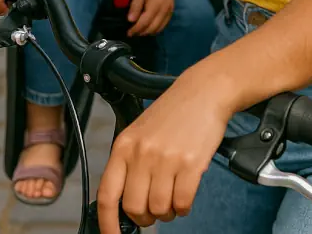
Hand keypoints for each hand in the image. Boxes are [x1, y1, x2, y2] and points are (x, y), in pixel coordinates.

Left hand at [96, 62, 233, 230]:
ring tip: (174, 196)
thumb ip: (130, 163)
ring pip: (160, 208)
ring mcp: (166, 158)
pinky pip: (182, 203)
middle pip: (135, 208)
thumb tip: (124, 204)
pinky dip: (184, 206)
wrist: (205, 91)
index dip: (108, 224)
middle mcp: (142, 153)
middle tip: (155, 209)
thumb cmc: (174, 112)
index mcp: (124, 145)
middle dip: (146, 217)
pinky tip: (186, 193)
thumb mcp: (141, 132)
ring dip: (168, 212)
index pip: (107, 195)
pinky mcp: (190, 163)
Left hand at [127, 0, 175, 36]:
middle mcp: (163, 11)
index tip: (129, 33)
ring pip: (158, 29)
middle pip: (151, 28)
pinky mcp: (171, 14)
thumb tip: (130, 20)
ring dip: (148, 33)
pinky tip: (148, 28)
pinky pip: (163, 26)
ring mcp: (168, 13)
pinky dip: (155, 30)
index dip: (136, 29)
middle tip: (133, 33)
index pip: (144, 22)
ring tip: (140, 31)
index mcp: (155, 5)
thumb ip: (135, 6)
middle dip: (141, 32)